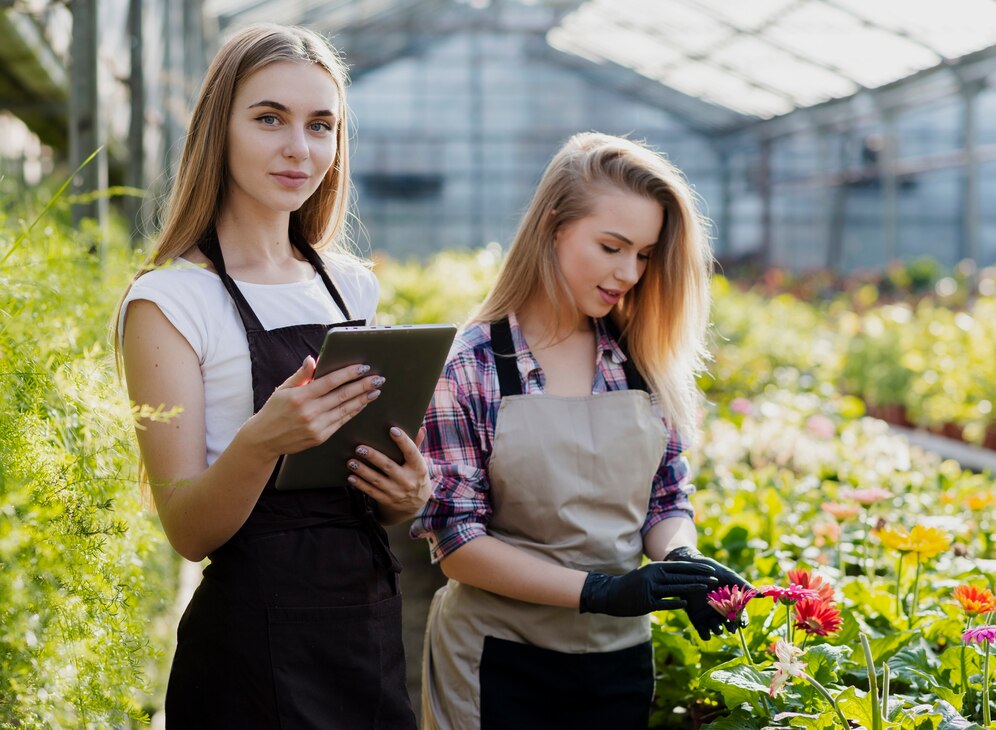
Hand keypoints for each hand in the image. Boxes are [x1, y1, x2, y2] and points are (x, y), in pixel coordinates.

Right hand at [247, 357, 382, 458]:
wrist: (263, 440)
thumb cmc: (273, 411)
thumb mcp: (283, 389)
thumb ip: (301, 375)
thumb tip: (313, 359)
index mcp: (300, 397)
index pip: (330, 382)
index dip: (348, 374)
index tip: (363, 367)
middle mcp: (309, 412)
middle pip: (342, 396)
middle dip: (363, 386)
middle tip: (379, 379)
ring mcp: (316, 426)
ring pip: (345, 410)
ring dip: (363, 399)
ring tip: (375, 390)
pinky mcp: (320, 437)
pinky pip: (341, 422)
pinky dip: (353, 411)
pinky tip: (362, 404)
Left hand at [346, 426, 430, 522]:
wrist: (416, 503)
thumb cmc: (414, 475)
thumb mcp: (418, 462)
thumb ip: (416, 445)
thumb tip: (420, 428)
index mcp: (418, 468)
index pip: (411, 452)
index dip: (403, 441)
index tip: (392, 429)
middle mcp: (408, 480)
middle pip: (388, 466)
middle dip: (373, 457)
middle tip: (359, 448)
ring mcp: (397, 492)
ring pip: (377, 480)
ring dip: (362, 471)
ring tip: (351, 462)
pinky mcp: (387, 500)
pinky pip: (371, 492)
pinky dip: (360, 485)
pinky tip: (351, 477)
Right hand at [579, 561, 717, 616]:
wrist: (610, 594)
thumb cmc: (631, 585)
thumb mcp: (646, 574)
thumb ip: (662, 574)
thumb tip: (680, 575)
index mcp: (654, 567)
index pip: (680, 566)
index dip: (696, 568)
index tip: (710, 569)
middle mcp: (653, 576)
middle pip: (681, 576)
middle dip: (699, 577)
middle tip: (715, 579)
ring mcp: (650, 589)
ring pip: (675, 588)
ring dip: (692, 588)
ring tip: (707, 589)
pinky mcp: (646, 602)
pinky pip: (665, 603)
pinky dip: (676, 602)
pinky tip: (687, 604)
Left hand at [664, 546, 753, 640]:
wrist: (692, 567)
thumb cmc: (713, 570)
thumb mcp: (729, 576)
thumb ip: (744, 586)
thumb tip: (762, 594)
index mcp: (731, 603)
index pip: (740, 615)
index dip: (742, 620)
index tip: (743, 624)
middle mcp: (721, 611)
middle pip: (729, 624)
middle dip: (731, 627)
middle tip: (732, 628)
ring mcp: (708, 615)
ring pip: (716, 628)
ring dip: (718, 630)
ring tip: (719, 628)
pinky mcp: (696, 618)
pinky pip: (702, 630)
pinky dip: (704, 634)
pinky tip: (707, 633)